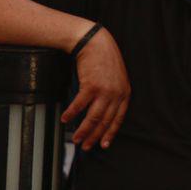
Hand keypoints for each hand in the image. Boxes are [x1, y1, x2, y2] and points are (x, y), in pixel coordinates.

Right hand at [62, 26, 129, 150]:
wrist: (96, 42)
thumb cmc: (104, 58)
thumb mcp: (115, 77)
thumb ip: (113, 93)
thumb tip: (102, 109)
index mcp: (124, 93)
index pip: (117, 119)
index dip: (110, 133)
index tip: (104, 145)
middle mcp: (116, 94)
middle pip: (104, 121)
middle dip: (94, 137)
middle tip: (85, 146)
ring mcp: (104, 91)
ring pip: (93, 117)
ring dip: (83, 130)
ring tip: (75, 138)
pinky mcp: (91, 86)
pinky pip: (80, 105)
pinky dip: (72, 114)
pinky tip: (66, 119)